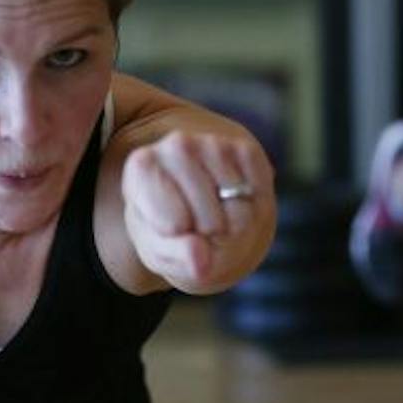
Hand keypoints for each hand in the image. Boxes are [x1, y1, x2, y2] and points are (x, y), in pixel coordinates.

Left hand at [121, 129, 274, 290]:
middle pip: (211, 222)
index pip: (175, 224)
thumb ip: (175, 256)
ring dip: (234, 227)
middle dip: (211, 238)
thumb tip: (200, 258)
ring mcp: (213, 143)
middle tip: (198, 227)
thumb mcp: (159, 250)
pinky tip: (234, 201)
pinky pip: (260, 196)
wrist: (193, 200)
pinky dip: (253, 209)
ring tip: (215, 216)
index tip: (171, 229)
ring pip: (241, 213)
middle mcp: (177, 145)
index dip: (180, 241)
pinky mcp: (245, 149)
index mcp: (142, 166)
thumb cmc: (167, 228)